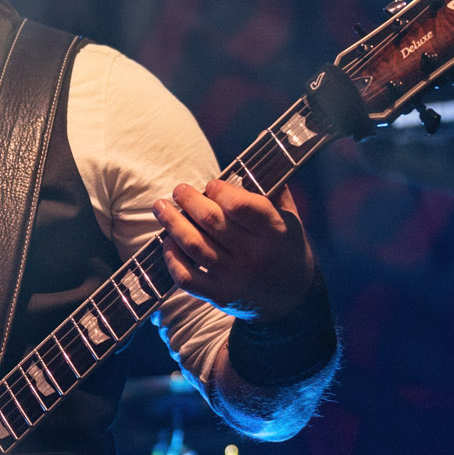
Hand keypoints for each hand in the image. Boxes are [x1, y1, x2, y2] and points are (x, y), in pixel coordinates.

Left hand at [153, 179, 316, 320]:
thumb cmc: (287, 250)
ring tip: (161, 208)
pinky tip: (168, 242)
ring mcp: (234, 277)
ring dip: (173, 223)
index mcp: (274, 231)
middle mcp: (253, 255)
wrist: (292, 301)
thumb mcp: (291, 219)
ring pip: (194, 246)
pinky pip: (186, 277)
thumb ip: (273, 190)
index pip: (241, 206)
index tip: (211, 185)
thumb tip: (253, 153)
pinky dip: (172, 258)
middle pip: (211, 221)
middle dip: (189, 200)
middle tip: (178, 190)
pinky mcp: (219, 296)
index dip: (220, 191)